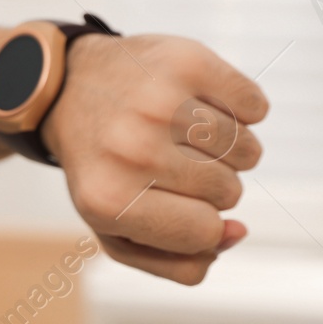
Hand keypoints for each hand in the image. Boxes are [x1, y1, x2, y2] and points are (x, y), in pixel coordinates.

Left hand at [39, 32, 267, 284]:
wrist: (67, 89)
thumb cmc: (101, 165)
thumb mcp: (116, 230)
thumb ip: (178, 262)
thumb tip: (236, 232)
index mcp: (108, 200)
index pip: (206, 232)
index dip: (201, 221)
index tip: (175, 200)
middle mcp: (130, 149)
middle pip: (230, 191)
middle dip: (211, 182)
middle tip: (171, 159)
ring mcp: (156, 102)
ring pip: (247, 149)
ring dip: (229, 147)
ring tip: (186, 134)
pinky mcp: (183, 61)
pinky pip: (254, 105)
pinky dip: (242, 108)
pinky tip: (202, 104)